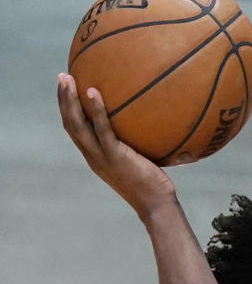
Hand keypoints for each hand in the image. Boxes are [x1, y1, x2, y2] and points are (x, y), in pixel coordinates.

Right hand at [56, 72, 175, 219]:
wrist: (157, 206)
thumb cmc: (154, 185)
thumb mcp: (140, 161)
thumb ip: (135, 143)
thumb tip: (148, 121)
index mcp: (96, 157)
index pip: (75, 131)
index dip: (68, 110)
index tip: (67, 89)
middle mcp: (93, 157)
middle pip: (70, 125)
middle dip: (63, 100)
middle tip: (62, 76)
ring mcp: (102, 158)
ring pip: (78, 126)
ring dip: (69, 101)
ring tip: (67, 78)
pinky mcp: (115, 157)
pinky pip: (102, 130)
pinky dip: (96, 110)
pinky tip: (94, 91)